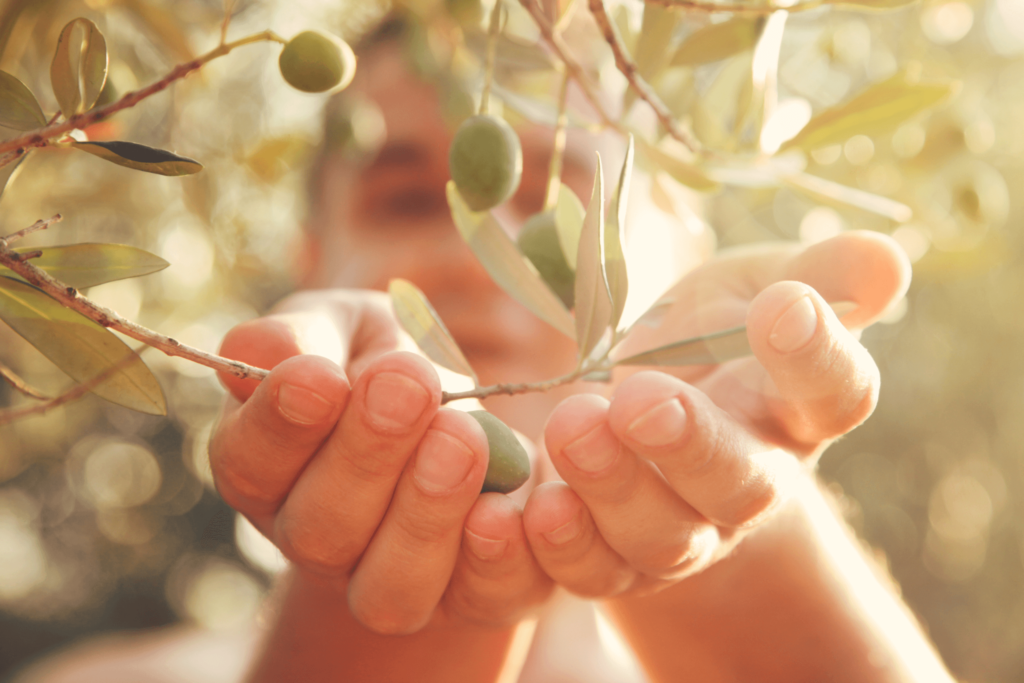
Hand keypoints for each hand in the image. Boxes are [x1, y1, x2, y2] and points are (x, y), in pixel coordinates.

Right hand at [209, 289, 550, 633]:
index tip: (321, 376)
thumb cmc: (387, 363)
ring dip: (425, 515)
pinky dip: (498, 561)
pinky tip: (506, 509)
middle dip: (366, 456)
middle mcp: (319, 543)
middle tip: (409, 386)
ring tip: (462, 438)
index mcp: (271, 472)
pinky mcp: (472, 598)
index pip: (249, 466)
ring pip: (389, 591)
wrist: (466, 412)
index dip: (281, 426)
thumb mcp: (347, 329)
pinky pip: (482, 601)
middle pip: (320, 532)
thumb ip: (306, 334)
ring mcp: (390, 582)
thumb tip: (260, 350)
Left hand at [521, 231, 909, 595]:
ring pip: (661, 538)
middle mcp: (750, 482)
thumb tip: (885, 257)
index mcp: (796, 408)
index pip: (833, 392)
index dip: (816, 355)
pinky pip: (592, 572)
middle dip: (692, 446)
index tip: (784, 305)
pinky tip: (528, 506)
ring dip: (614, 489)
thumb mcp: (752, 285)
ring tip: (572, 427)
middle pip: (739, 485)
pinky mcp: (616, 561)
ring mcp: (685, 532)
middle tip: (642, 400)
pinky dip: (559, 547)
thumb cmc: (711, 337)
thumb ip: (813, 275)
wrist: (650, 410)